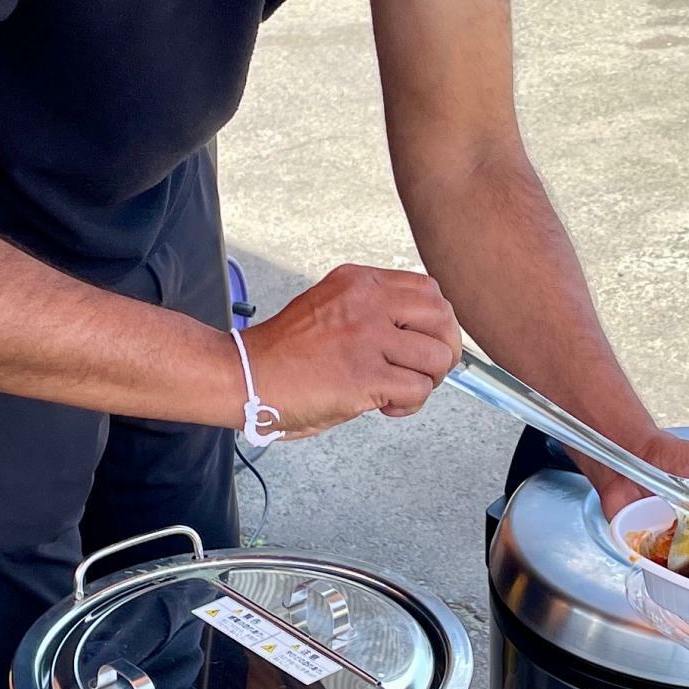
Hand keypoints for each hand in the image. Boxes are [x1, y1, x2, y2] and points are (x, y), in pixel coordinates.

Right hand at [236, 264, 461, 436]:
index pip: (427, 290)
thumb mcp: (332, 308)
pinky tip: (385, 406)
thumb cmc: (283, 354)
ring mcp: (368, 337)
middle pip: (443, 317)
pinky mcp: (365, 375)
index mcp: (359, 282)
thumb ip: (372, 311)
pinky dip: (409, 404)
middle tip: (425, 371)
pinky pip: (418, 389)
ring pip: (437, 357)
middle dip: (444, 349)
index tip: (424, 343)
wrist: (244, 376)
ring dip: (427, 381)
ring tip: (399, 391)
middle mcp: (367, 302)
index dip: (436, 322)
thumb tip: (417, 336)